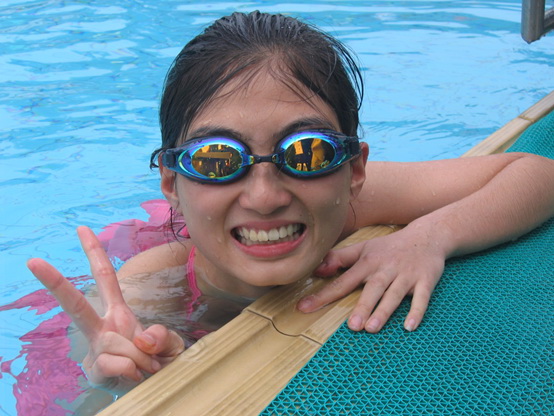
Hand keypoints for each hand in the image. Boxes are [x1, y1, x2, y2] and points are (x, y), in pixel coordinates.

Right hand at [27, 226, 184, 392]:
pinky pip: (118, 363)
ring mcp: (96, 349)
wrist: (152, 390)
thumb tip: (141, 337)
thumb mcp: (172, 345)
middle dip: (55, 282)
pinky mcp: (94, 371)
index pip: (106, 278)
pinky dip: (135, 370)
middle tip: (33, 261)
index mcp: (119, 313)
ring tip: (147, 366)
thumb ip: (163, 337)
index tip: (82, 229)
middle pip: (77, 304)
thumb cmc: (160, 364)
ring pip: (115, 341)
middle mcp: (103, 328)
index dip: (95, 253)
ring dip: (141, 357)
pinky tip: (134, 375)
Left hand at [297, 227, 445, 332]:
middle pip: (373, 289)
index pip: (343, 281)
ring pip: (394, 295)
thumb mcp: (363, 248)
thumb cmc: (389, 247)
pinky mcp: (425, 281)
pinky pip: (422, 298)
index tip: (304, 307)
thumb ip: (339, 258)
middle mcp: (385, 269)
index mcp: (367, 262)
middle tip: (352, 326)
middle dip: (362, 307)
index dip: (324, 294)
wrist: (427, 236)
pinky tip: (409, 327)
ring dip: (384, 311)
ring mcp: (406, 275)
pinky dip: (417, 312)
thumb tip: (315, 269)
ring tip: (372, 328)